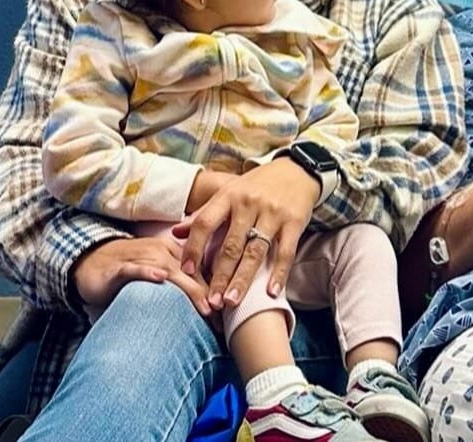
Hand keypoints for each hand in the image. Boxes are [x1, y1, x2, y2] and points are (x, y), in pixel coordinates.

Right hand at [72, 236, 211, 316]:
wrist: (89, 261)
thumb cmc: (129, 272)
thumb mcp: (159, 276)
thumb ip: (180, 287)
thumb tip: (207, 311)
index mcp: (174, 252)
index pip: (201, 271)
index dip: (216, 291)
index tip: (228, 313)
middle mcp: (161, 251)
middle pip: (191, 272)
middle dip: (209, 294)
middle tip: (222, 316)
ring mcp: (140, 257)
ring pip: (169, 271)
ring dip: (188, 288)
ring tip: (205, 306)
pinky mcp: (119, 266)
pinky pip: (135, 267)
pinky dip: (147, 271)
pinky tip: (159, 278)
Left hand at [174, 158, 320, 309]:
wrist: (297, 170)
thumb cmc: (258, 185)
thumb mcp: (229, 192)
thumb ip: (204, 213)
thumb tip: (175, 232)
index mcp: (228, 195)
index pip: (205, 223)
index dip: (194, 248)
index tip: (187, 272)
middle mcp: (249, 203)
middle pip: (231, 245)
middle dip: (220, 275)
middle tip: (211, 301)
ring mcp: (273, 213)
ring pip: (255, 251)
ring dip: (243, 279)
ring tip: (232, 302)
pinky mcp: (294, 221)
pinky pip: (285, 252)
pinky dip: (278, 273)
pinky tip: (271, 292)